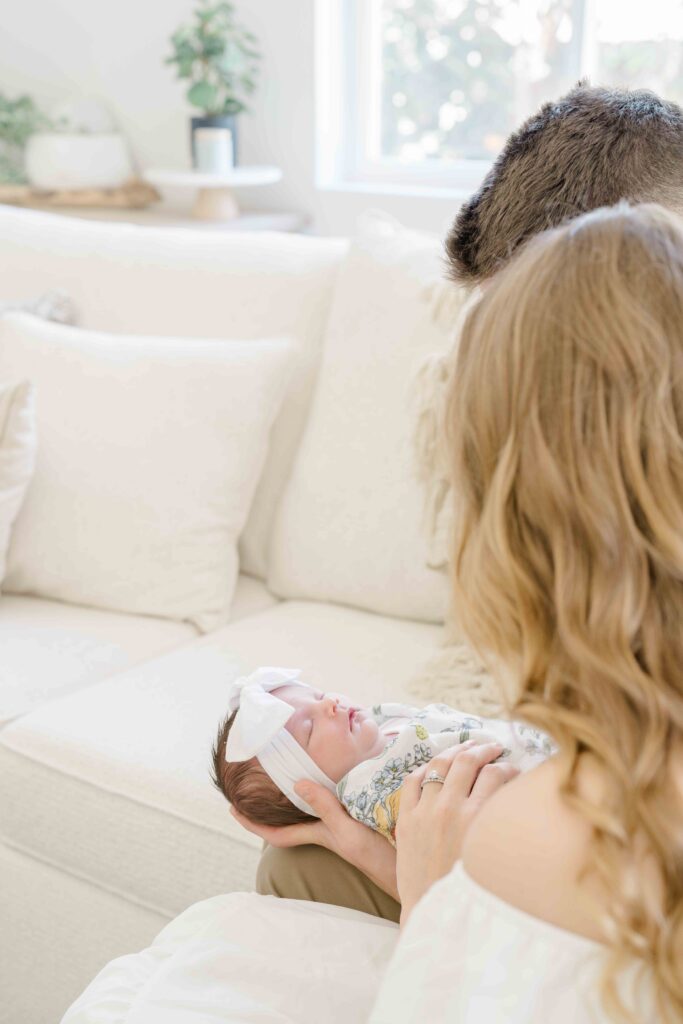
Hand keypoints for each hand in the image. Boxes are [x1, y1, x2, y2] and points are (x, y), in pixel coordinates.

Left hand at [231, 780, 398, 901]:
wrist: (407, 869)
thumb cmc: (376, 854)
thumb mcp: (348, 829)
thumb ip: (324, 806)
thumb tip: (296, 784)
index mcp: (318, 834)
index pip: (275, 834)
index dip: (252, 825)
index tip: (231, 809)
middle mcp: (325, 829)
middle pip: (288, 818)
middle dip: (268, 805)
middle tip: (252, 782)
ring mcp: (341, 823)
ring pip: (307, 808)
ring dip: (293, 794)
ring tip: (281, 773)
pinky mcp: (357, 816)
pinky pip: (329, 800)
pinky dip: (320, 788)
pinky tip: (325, 775)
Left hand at [395, 741, 519, 926]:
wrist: (435, 916)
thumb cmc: (472, 891)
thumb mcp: (494, 855)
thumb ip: (500, 824)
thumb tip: (515, 797)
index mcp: (477, 819)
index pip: (496, 775)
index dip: (508, 767)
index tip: (513, 769)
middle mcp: (451, 809)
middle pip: (468, 761)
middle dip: (484, 749)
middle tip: (493, 748)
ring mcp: (425, 811)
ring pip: (440, 764)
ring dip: (456, 752)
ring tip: (467, 748)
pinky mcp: (406, 819)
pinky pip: (413, 780)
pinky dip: (425, 768)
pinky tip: (434, 765)